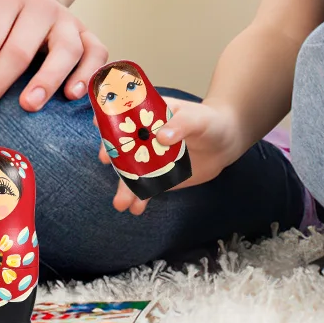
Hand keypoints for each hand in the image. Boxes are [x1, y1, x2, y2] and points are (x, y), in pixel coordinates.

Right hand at [99, 97, 245, 214]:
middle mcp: (143, 137)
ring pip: (130, 172)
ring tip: (120, 202)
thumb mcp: (197, 118)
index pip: (122, 114)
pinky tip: (136, 209)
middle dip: (111, 154)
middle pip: (120, 145)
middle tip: (108, 161)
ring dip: (123, 186)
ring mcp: (150, 158)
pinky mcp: (160, 177)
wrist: (225, 144)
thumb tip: (162, 137)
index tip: (98, 122)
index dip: (109, 117)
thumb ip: (181, 125)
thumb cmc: (209, 122)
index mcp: (148, 115)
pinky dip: (139, 199)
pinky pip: (145, 189)